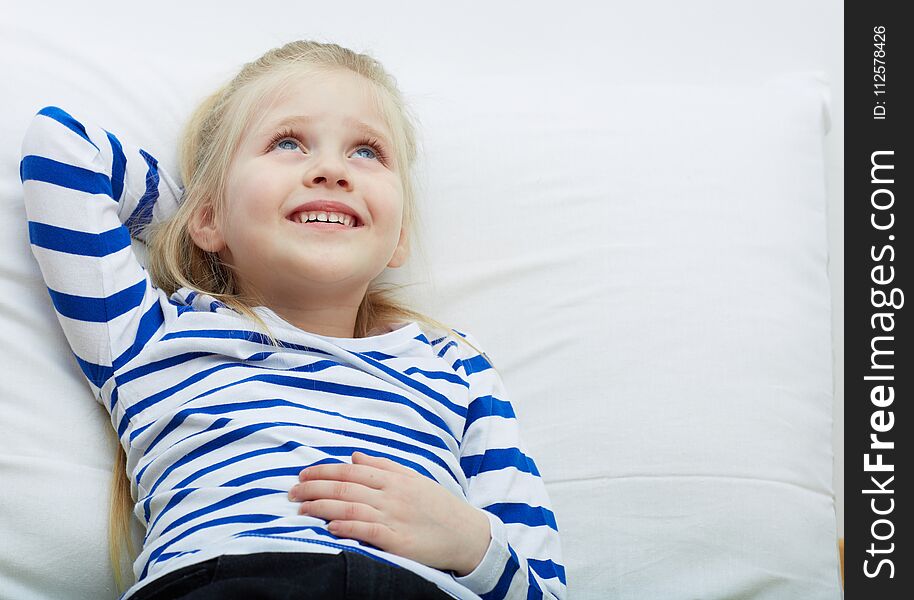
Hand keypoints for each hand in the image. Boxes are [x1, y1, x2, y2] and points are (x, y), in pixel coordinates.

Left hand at [288, 451, 490, 575]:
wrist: (467, 534)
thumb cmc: (439, 506)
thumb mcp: (414, 478)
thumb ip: (383, 466)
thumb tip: (354, 456)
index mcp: (394, 478)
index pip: (351, 470)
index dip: (323, 471)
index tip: (302, 475)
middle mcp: (392, 495)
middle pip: (345, 487)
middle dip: (313, 487)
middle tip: (291, 492)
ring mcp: (395, 517)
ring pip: (350, 507)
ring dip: (321, 507)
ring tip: (301, 509)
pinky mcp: (398, 542)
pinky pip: (367, 531)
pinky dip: (346, 527)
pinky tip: (329, 527)